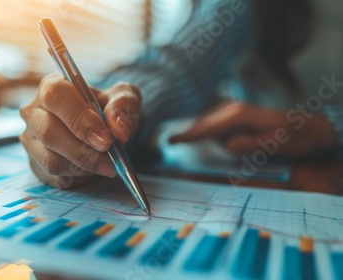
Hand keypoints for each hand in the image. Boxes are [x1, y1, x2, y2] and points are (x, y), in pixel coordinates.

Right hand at [19, 73, 141, 188]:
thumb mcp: (124, 99)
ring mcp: (31, 139)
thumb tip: (119, 127)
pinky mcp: (34, 163)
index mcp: (52, 87)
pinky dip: (77, 178)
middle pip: (48, 133)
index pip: (55, 97)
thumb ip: (123, 106)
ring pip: (50, 159)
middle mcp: (34, 112)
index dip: (79, 118)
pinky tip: (91, 170)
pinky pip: (53, 176)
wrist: (104, 130)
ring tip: (106, 165)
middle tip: (109, 158)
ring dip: (82, 167)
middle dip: (82, 150)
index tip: (106, 138)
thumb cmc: (109, 109)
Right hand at [169, 102, 337, 156]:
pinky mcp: (236, 117)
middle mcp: (234, 110)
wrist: (312, 128)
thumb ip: (250, 145)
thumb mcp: (275, 144)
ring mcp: (234, 112)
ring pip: (212, 129)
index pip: (208, 127)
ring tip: (250, 145)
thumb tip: (227, 145)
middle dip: (199, 137)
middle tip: (189, 144)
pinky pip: (220, 130)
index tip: (169, 140)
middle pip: (205, 126)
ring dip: (218, 141)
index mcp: (240, 115)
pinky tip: (242, 141)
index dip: (189, 135)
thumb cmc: (295, 137)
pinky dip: (220, 137)